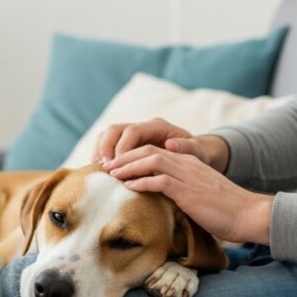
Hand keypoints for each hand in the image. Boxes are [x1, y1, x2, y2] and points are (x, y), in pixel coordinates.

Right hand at [93, 118, 229, 172]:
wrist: (192, 154)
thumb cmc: (195, 155)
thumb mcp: (197, 152)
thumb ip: (187, 148)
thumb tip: (171, 144)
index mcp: (157, 126)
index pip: (132, 131)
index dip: (122, 147)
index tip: (118, 165)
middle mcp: (142, 127)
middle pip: (114, 129)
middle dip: (106, 148)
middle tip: (106, 168)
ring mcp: (131, 135)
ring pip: (106, 135)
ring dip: (100, 151)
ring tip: (100, 170)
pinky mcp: (125, 144)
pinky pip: (105, 144)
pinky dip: (99, 155)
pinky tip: (100, 170)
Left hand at [107, 145, 271, 244]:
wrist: (249, 214)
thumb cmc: (225, 210)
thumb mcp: (200, 194)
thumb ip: (181, 190)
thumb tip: (160, 200)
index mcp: (189, 163)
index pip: (155, 151)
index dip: (132, 156)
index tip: (115, 165)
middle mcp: (186, 165)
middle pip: (148, 151)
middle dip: (124, 157)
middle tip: (106, 166)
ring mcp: (188, 176)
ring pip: (151, 161)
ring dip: (128, 167)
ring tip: (112, 175)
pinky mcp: (189, 191)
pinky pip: (161, 181)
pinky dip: (142, 182)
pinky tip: (128, 187)